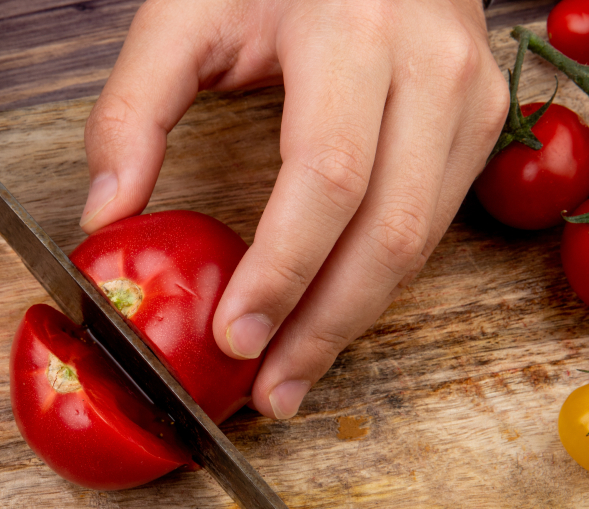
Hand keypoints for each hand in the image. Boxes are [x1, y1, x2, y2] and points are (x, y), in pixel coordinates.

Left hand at [81, 0, 508, 418]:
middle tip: (271, 391)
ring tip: (294, 374)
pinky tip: (330, 315)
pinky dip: (377, 281)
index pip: (327, 177)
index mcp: (354, 30)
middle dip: (325, 327)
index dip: (283, 270)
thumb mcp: (186, 11)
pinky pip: (433, 224)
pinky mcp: (482, 122)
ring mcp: (471, 98)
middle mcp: (432, 67)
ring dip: (354, 319)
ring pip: (421, 242)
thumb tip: (107, 216)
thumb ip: (133, 109)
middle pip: (389, 231)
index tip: (236, 336)